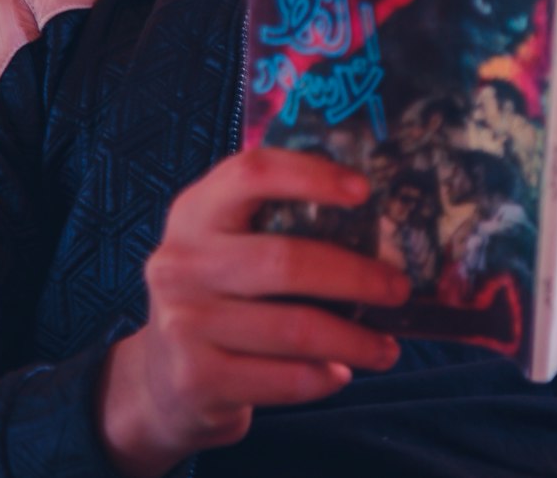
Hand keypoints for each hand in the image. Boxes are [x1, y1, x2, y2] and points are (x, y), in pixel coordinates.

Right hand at [97, 148, 410, 477]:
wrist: (158, 382)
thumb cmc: (219, 297)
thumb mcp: (226, 245)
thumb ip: (277, 222)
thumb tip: (379, 222)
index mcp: (196, 211)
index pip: (253, 173)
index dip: (311, 175)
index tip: (364, 190)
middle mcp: (181, 261)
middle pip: (286, 260)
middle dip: (356, 276)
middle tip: (398, 289)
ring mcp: (184, 322)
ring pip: (293, 328)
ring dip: (354, 340)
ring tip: (386, 347)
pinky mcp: (196, 379)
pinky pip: (283, 378)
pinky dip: (323, 378)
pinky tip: (341, 373)